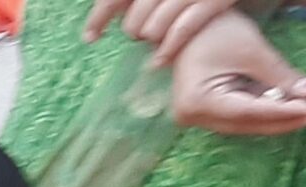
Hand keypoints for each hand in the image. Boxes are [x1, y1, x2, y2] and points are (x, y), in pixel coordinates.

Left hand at [85, 0, 242, 64]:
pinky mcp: (216, 1)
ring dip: (149, 36)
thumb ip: (132, 4)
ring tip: (151, 38)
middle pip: (138, 9)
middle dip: (133, 26)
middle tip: (138, 34)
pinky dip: (169, 46)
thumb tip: (97, 25)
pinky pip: (184, 28)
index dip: (99, 16)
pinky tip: (159, 60)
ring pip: (157, 22)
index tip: (89, 39)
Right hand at [170, 11, 305, 135]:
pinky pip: (238, 115)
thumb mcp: (252, 51)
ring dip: (274, 117)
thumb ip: (281, 76)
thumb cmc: (214, 30)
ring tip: (305, 109)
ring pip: (243, 123)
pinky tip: (286, 105)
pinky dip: (262, 110)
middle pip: (245, 124)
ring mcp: (197, 115)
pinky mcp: (205, 110)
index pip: (246, 113)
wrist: (186, 25)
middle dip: (281, 119)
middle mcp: (192, 115)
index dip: (281, 113)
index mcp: (197, 100)